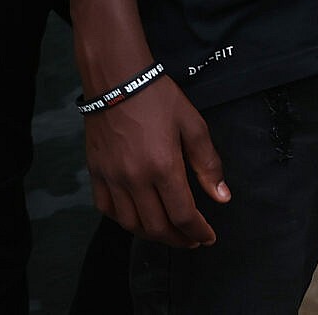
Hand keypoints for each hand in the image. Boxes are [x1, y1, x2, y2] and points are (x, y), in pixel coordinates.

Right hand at [84, 77, 228, 247]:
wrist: (115, 77)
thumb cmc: (157, 97)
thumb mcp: (193, 125)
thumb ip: (208, 164)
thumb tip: (222, 197)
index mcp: (163, 166)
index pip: (184, 216)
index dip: (200, 233)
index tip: (208, 236)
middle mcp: (135, 177)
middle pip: (158, 227)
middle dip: (179, 239)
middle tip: (192, 239)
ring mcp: (112, 175)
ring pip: (131, 223)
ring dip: (152, 234)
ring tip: (166, 231)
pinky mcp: (96, 170)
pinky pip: (105, 207)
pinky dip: (122, 219)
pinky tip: (135, 215)